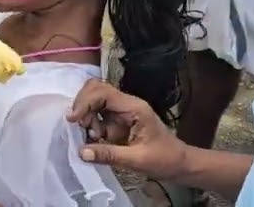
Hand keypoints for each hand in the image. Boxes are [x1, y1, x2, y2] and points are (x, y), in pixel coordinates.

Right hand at [67, 79, 187, 180]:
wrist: (180, 164)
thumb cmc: (165, 160)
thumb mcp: (138, 160)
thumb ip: (109, 155)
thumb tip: (81, 152)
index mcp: (134, 108)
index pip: (103, 92)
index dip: (85, 102)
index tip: (73, 120)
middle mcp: (127, 104)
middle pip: (96, 90)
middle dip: (83, 106)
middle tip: (81, 127)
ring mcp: (122, 111)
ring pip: (95, 100)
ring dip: (87, 116)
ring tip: (92, 136)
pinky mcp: (118, 119)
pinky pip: (98, 113)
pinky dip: (92, 123)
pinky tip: (96, 138)